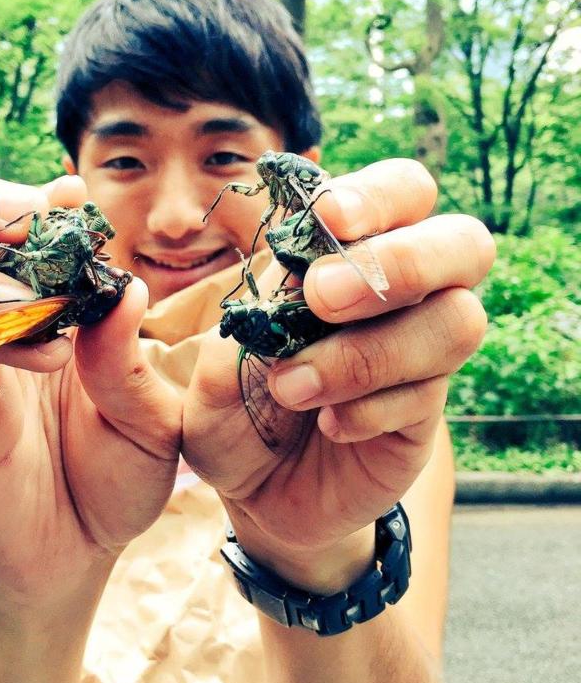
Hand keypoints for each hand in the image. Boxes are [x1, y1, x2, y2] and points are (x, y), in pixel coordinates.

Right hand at [0, 173, 181, 609]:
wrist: (80, 553)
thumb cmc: (116, 474)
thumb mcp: (149, 417)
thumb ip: (130, 360)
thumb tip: (125, 286)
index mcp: (40, 300)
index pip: (4, 219)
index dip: (30, 195)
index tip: (73, 194)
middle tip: (31, 218)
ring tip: (30, 297)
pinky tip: (47, 355)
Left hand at [182, 159, 494, 590]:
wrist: (256, 491)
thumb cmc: (237, 407)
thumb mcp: (218, 364)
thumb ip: (250, 320)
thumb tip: (289, 286)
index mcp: (353, 253)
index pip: (404, 191)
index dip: (379, 194)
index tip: (327, 218)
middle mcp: (404, 295)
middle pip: (464, 244)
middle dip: (400, 262)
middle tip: (323, 297)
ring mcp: (423, 355)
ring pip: (457, 322)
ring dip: (369, 352)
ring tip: (294, 388)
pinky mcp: (427, 414)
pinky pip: (428, 396)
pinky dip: (368, 409)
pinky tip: (327, 425)